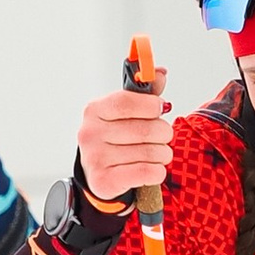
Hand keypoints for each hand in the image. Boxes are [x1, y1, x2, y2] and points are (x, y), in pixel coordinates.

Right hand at [76, 84, 172, 204]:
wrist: (100, 172)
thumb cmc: (117, 137)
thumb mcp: (127, 112)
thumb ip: (145, 92)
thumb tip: (161, 73)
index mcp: (94, 110)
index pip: (127, 101)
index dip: (151, 105)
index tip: (160, 108)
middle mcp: (90, 134)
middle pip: (146, 129)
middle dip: (164, 133)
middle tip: (161, 137)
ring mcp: (95, 159)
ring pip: (151, 152)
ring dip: (163, 154)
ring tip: (155, 154)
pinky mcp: (104, 181)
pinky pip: (148, 172)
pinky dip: (158, 171)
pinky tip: (151, 169)